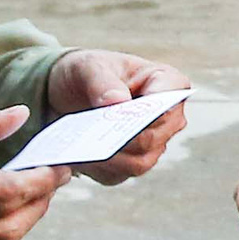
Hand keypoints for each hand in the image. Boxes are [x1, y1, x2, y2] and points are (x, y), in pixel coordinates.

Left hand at [46, 49, 189, 184]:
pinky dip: (98, 166)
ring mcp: (152, 144)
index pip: (168, 103)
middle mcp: (167, 118)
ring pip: (138, 162)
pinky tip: (80, 155)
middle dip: (122, 138)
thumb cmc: (89, 72)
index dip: (149, 112)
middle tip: (95, 133)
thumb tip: (117, 102)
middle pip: (152, 138)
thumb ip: (103, 81)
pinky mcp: (131, 164)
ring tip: (83, 146)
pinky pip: (118, 174)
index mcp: (168, 83)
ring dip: (109, 156)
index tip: (123, 111)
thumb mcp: (89, 66)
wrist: (71, 93)